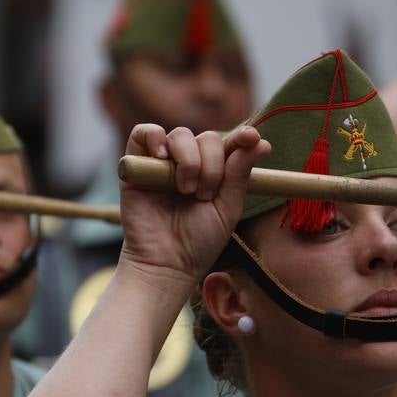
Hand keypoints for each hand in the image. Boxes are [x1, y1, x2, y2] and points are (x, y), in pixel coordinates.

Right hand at [117, 124, 269, 292]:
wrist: (166, 264)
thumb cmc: (198, 242)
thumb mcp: (227, 208)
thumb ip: (239, 174)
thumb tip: (259, 140)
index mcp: (213, 172)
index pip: (229, 144)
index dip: (242, 138)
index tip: (251, 138)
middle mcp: (189, 164)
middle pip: (207, 138)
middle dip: (212, 165)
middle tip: (204, 196)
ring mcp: (163, 164)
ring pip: (181, 135)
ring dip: (189, 160)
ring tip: (185, 190)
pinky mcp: (136, 165)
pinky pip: (143, 133)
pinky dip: (154, 137)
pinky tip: (162, 158)